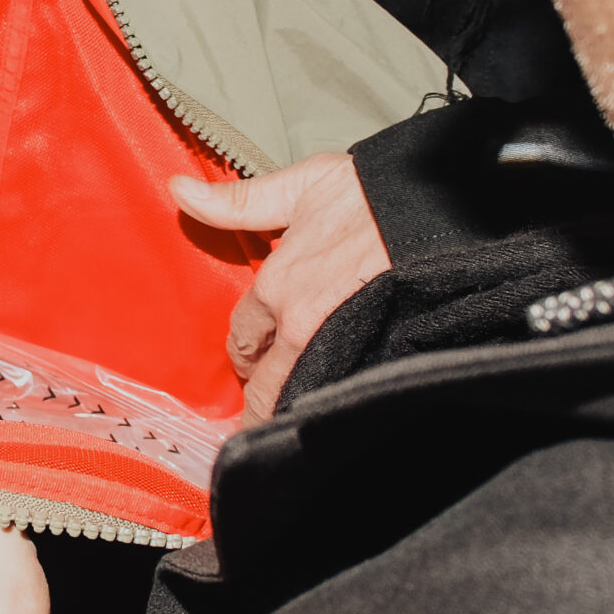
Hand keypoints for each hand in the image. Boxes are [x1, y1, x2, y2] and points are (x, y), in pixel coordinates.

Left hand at [171, 153, 388, 425]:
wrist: (438, 206)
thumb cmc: (371, 194)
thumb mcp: (298, 187)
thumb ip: (237, 202)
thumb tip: (176, 188)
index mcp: (276, 285)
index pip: (243, 337)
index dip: (245, 350)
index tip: (250, 360)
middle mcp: (299, 323)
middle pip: (265, 378)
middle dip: (260, 393)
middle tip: (261, 406)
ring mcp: (336, 344)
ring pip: (296, 394)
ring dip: (287, 408)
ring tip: (284, 426)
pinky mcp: (374, 355)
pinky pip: (336, 393)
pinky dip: (325, 406)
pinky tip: (325, 417)